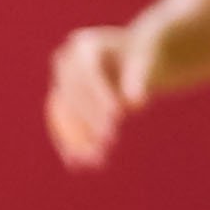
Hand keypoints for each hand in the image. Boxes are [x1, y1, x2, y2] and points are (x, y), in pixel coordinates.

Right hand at [44, 21, 152, 172]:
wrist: (135, 55)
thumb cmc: (146, 54)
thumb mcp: (147, 60)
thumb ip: (138, 78)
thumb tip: (135, 103)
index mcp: (84, 46)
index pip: (87, 73)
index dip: (98, 96)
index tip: (118, 118)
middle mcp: (67, 62)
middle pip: (72, 94)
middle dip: (89, 119)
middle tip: (109, 141)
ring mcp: (63, 82)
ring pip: (64, 113)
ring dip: (76, 137)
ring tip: (94, 160)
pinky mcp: (64, 101)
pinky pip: (62, 123)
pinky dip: (70, 142)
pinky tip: (76, 163)